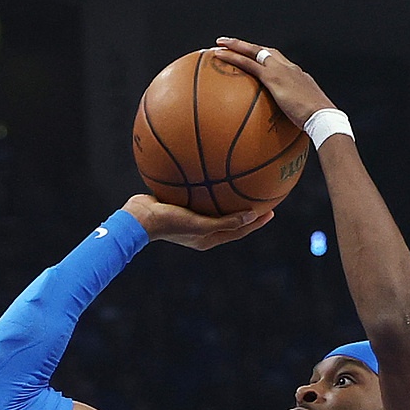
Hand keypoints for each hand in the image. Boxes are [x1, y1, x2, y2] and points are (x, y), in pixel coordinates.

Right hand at [120, 194, 272, 250]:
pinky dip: (209, 187)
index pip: (238, 231)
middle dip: (247, 211)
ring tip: (241, 184)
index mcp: (207, 238)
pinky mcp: (180, 206)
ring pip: (215, 207)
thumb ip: (226, 222)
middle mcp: (201, 230)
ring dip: (228, 198)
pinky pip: (200, 195)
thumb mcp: (200, 224)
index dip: (256, 222)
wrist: (138, 217)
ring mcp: (190, 218)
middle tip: (262, 198)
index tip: (271, 211)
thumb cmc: (169, 223)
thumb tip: (253, 215)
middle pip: (230, 220)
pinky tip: (212, 171)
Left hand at [210, 39, 335, 127]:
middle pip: (265, 50)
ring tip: (220, 43)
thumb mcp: (303, 115)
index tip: (254, 57)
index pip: (278, 62)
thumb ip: (292, 117)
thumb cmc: (316, 122)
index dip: (265, 57)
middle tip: (230, 43)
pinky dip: (233, 58)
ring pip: (254, 51)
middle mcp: (289, 68)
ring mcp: (281, 70)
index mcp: (297, 75)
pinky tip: (219, 56)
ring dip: (236, 46)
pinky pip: (248, 63)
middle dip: (248, 46)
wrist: (323, 116)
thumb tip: (286, 130)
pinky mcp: (273, 77)